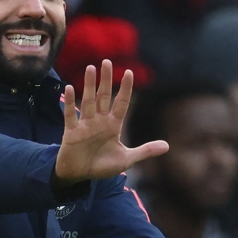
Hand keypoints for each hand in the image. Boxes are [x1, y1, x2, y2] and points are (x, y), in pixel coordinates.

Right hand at [55, 60, 168, 183]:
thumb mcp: (126, 159)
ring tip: (91, 68)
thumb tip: (168, 146)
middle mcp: (99, 121)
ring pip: (88, 101)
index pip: (121, 103)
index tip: (129, 72)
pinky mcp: (71, 132)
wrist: (78, 176)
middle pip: (103, 96)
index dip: (125, 89)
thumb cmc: (101, 166)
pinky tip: (70, 88)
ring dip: (89, 85)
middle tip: (107, 61)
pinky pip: (70, 115)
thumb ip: (145, 151)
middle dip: (105, 80)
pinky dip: (70, 103)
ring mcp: (85, 125)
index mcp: (113, 125)